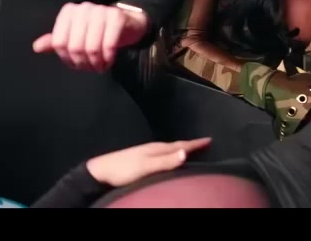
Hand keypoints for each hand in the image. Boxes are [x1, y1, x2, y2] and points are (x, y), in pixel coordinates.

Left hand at [32, 2, 149, 71]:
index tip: (76, 64)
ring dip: (96, 63)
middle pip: (75, 47)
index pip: (59, 43)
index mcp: (69, 11)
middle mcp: (83, 8)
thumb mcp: (75, 37)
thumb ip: (56, 42)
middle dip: (83, 63)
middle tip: (90, 68)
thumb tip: (35, 47)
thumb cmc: (97, 32)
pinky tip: (109, 61)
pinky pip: (108, 44)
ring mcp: (100, 10)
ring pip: (91, 47)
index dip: (67, 59)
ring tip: (100, 67)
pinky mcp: (116, 17)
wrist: (126, 23)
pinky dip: (108, 58)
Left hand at [86, 138, 210, 187]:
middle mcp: (153, 148)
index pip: (180, 145)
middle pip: (176, 145)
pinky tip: (169, 159)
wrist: (101, 171)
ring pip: (169, 149)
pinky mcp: (141, 160)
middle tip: (205, 144)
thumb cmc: (123, 170)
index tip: (209, 139)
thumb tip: (185, 152)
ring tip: (190, 150)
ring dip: (181, 149)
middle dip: (191, 145)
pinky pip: (163, 154)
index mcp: (157, 149)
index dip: (195, 144)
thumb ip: (165, 161)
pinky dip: (171, 154)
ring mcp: (146, 153)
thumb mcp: (146, 167)